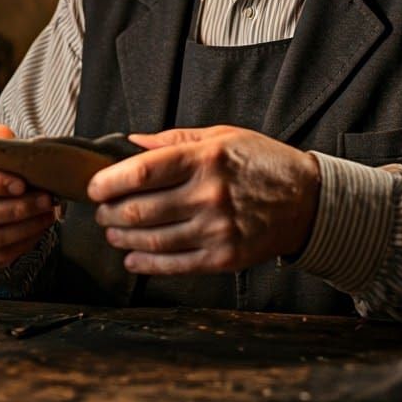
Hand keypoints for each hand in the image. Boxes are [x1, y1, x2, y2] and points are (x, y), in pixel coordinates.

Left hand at [88, 125, 320, 275]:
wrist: (307, 201)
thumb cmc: (263, 164)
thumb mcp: (224, 136)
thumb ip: (176, 139)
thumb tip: (134, 142)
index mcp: (205, 159)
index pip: (142, 172)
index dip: (108, 181)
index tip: (94, 186)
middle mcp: (208, 195)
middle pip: (139, 209)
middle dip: (109, 212)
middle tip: (102, 210)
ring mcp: (216, 230)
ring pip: (151, 239)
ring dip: (122, 237)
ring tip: (113, 231)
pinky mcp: (223, 258)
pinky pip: (173, 264)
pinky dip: (145, 262)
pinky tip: (132, 256)